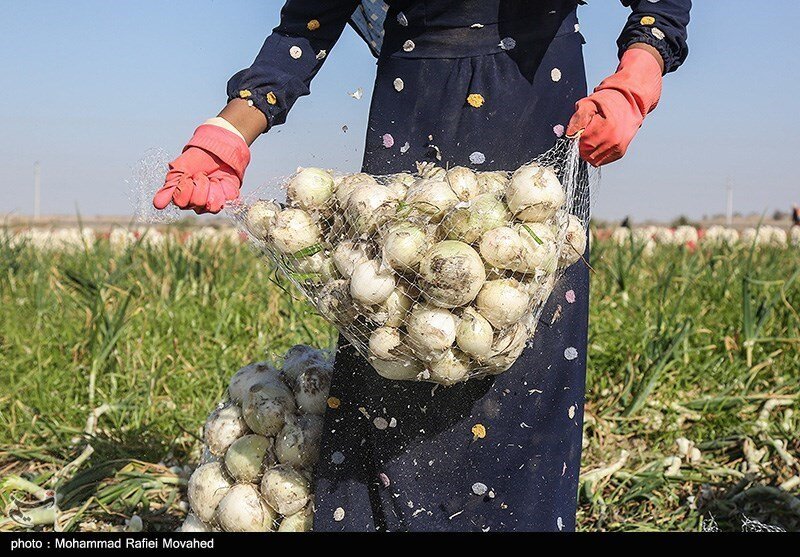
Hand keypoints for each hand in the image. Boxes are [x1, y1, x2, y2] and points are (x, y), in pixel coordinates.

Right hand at [153, 124, 250, 213]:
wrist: (216, 150)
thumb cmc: (195, 160)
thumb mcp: (179, 169)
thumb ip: (169, 187)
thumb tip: (157, 205)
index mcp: (181, 198)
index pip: (181, 201)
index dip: (185, 186)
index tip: (188, 175)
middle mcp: (196, 205)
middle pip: (197, 203)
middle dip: (200, 183)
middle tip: (201, 174)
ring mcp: (211, 204)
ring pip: (212, 205)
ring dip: (212, 186)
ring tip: (212, 179)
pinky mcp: (226, 200)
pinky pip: (226, 200)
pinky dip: (224, 187)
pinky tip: (221, 181)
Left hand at [567, 48, 662, 166]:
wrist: (629, 102)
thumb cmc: (607, 102)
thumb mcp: (588, 104)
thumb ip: (577, 119)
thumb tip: (569, 134)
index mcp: (606, 127)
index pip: (581, 142)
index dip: (575, 137)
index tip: (578, 130)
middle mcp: (614, 140)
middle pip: (585, 153)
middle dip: (580, 145)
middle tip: (584, 133)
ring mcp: (617, 147)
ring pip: (592, 159)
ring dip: (587, 150)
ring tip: (592, 136)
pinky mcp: (619, 152)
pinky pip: (600, 161)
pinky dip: (595, 153)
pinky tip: (598, 141)